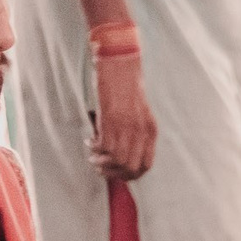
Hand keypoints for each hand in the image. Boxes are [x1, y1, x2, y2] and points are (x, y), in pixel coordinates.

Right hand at [88, 54, 157, 181]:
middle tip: (100, 167)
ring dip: (101, 162)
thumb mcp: (138, 114)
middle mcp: (142, 132)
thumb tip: (122, 155)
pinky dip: (94, 149)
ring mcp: (127, 127)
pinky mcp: (111, 120)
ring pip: (116, 161)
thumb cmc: (125, 88)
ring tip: (93, 154)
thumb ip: (135, 133)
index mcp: (151, 131)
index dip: (131, 175)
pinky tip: (90, 141)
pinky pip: (103, 147)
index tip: (118, 174)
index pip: (146, 165)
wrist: (120, 66)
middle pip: (130, 167)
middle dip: (113, 173)